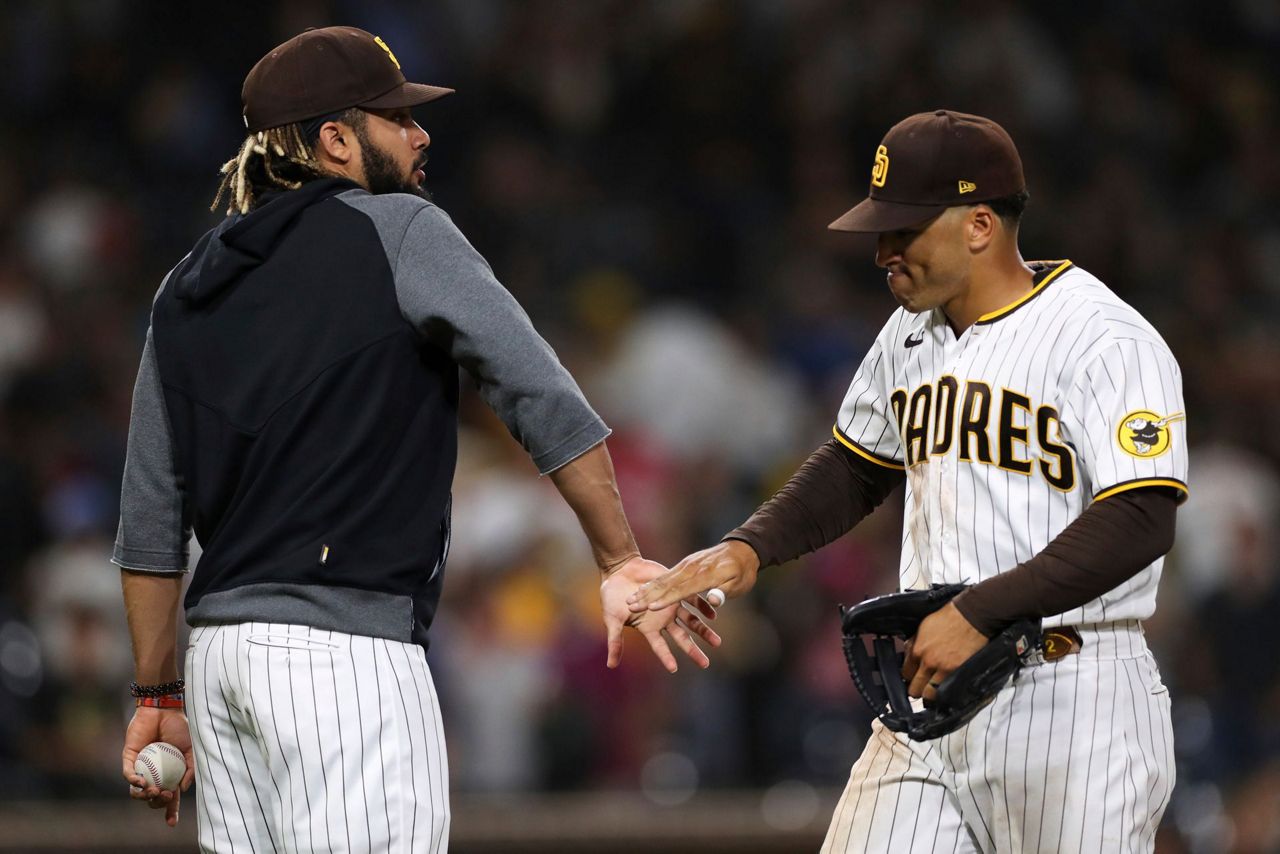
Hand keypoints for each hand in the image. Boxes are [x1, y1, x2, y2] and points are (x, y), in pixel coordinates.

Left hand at [122, 706, 195, 826]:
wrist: (164, 710)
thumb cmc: (179, 728)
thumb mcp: (191, 749)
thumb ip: (190, 769)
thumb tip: (183, 789)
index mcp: (170, 773)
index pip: (170, 797)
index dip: (171, 811)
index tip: (171, 824)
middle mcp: (154, 773)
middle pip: (152, 798)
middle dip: (158, 803)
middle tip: (166, 795)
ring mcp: (140, 766)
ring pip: (137, 791)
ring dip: (145, 796)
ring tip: (154, 790)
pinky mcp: (128, 758)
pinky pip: (128, 775)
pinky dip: (134, 781)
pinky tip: (142, 782)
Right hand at [600, 555, 721, 671]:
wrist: (620, 570)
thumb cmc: (612, 596)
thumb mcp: (612, 619)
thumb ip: (615, 641)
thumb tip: (611, 665)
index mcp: (649, 627)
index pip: (659, 646)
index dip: (666, 657)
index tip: (674, 669)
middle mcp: (663, 618)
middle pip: (681, 637)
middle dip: (693, 650)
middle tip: (705, 664)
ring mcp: (671, 604)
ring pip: (691, 620)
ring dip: (703, 630)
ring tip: (716, 642)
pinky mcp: (676, 589)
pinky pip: (692, 598)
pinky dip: (702, 606)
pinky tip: (712, 614)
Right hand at [626, 540, 759, 612]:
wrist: (742, 549)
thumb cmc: (742, 572)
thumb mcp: (739, 584)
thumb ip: (723, 592)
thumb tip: (712, 601)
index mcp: (706, 576)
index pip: (682, 590)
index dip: (666, 600)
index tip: (651, 608)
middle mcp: (693, 569)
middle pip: (667, 585)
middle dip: (648, 596)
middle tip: (631, 605)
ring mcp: (688, 565)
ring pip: (664, 579)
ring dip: (646, 591)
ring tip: (631, 600)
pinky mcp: (686, 563)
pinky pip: (667, 575)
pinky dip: (653, 584)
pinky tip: (643, 590)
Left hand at [902, 602, 988, 701]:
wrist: (970, 616)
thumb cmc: (949, 618)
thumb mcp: (923, 627)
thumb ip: (914, 643)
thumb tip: (908, 653)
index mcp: (917, 650)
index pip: (905, 674)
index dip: (908, 678)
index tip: (911, 680)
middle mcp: (928, 662)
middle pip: (915, 688)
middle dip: (916, 691)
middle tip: (919, 690)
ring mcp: (943, 669)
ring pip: (930, 694)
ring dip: (929, 695)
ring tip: (932, 693)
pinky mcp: (958, 672)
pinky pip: (947, 690)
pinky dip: (945, 693)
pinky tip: (944, 691)